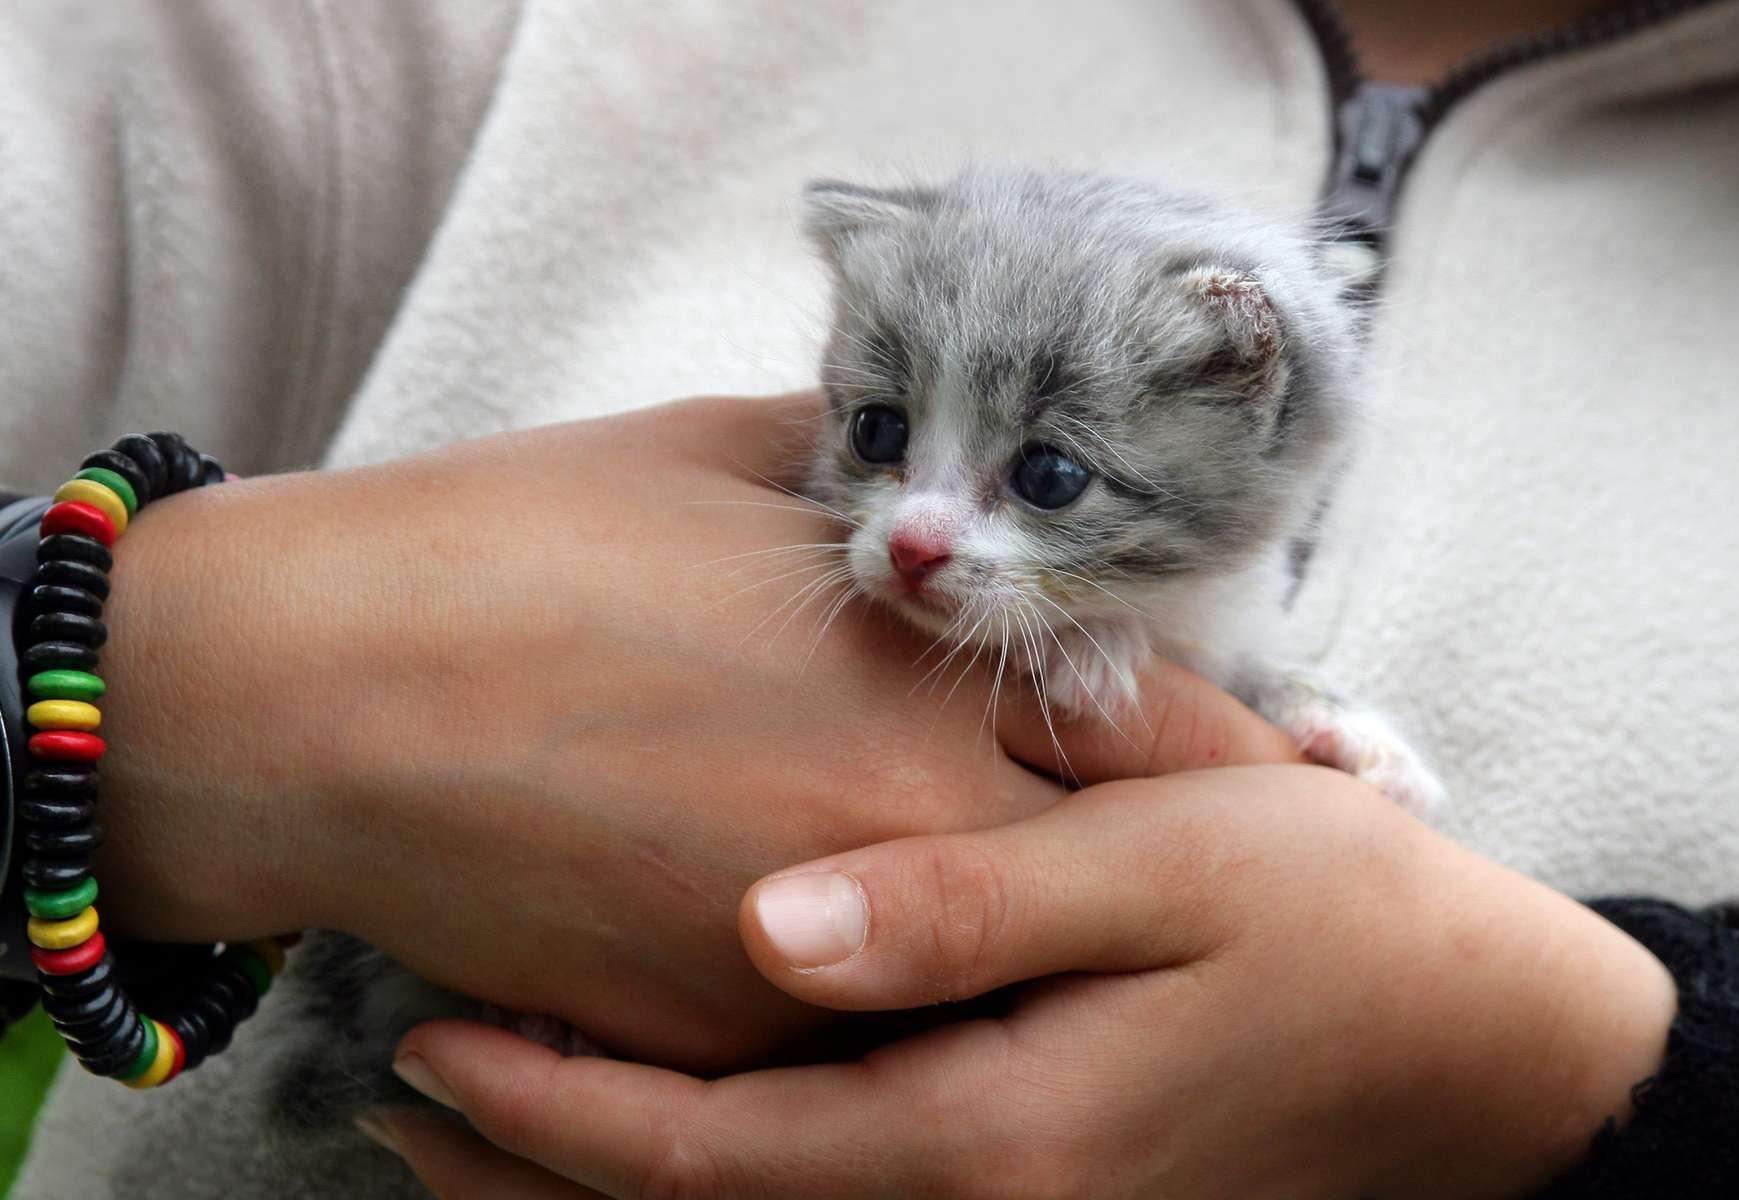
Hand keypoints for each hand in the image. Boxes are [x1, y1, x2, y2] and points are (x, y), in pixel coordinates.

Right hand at [89, 393, 1296, 1068]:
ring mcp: (818, 968)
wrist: (324, 694)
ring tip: (1128, 966)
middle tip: (1256, 888)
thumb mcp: (731, 466)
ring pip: (1006, 1001)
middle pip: (1117, 887)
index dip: (1244, 751)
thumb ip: (881, 489)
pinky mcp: (719, 1054)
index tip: (1308, 765)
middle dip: (1193, 884)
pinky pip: (862, 1057)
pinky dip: (917, 1028)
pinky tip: (940, 1004)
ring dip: (1067, 974)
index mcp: (926, 684)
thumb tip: (949, 496)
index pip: (1157, 731)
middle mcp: (906, 843)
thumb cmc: (523, 547)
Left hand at [375, 770, 1677, 1196]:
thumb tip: (763, 924)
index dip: (558, 1108)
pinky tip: (675, 1137)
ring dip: (607, 1190)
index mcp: (993, 1133)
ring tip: (475, 1140)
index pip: (715, 1157)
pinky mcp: (1036, 1198)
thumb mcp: (1170, 862)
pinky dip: (722, 1184)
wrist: (1476, 1048)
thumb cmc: (1334, 919)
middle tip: (402, 1099)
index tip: (433, 1040)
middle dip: (541, 1173)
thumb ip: (966, 902)